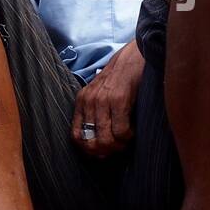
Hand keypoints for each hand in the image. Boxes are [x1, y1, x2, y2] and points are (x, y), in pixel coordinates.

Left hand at [71, 40, 145, 156]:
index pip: (76, 135)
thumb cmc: (120, 78)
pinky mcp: (119, 100)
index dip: (87, 150)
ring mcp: (103, 101)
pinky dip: (129, 137)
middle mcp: (89, 101)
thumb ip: (96, 114)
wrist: (133, 57)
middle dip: (106, 151)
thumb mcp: (100, 94)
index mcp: (82, 101)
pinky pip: (121, 130)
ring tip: (126, 141)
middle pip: (92, 142)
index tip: (100, 153)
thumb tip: (100, 146)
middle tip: (117, 149)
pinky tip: (133, 131)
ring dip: (119, 146)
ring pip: (106, 139)